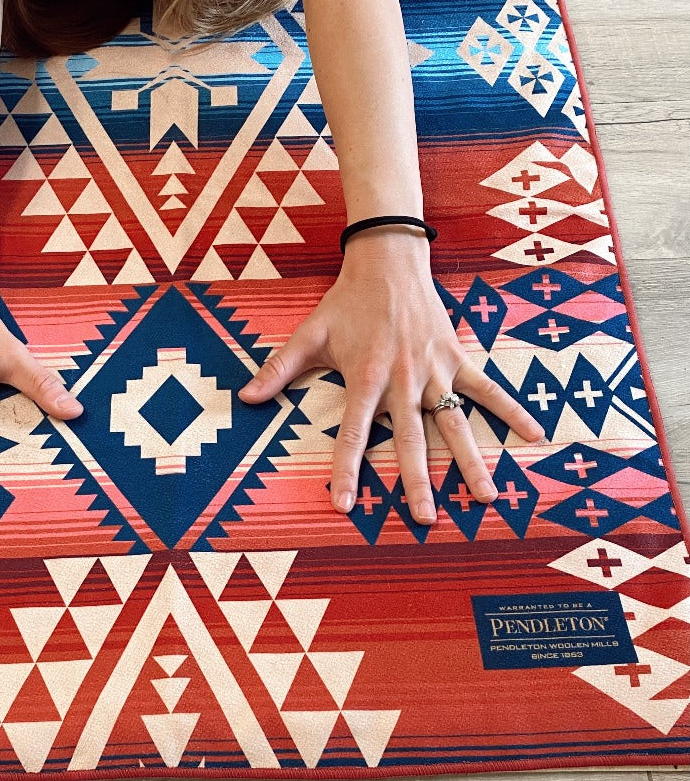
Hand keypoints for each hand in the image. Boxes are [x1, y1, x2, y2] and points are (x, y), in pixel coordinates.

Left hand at [237, 231, 544, 524]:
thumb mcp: (308, 334)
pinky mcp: (457, 358)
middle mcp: (403, 381)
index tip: (343, 504)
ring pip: (454, 424)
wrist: (388, 260)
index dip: (346, 469)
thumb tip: (244, 398)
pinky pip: (487, 388)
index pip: (352, 433)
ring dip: (470, 461)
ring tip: (484, 498)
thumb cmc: (346, 301)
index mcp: (365, 378)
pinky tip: (535, 435)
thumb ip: (278, 369)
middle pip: (409, 440)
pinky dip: (511, 409)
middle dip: (416, 482)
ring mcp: (434, 372)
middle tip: (425, 519)